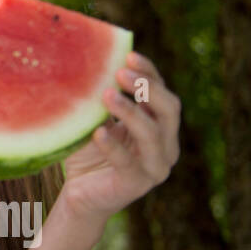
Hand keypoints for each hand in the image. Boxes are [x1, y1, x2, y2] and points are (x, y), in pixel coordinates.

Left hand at [59, 52, 181, 224]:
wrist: (80, 193)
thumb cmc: (89, 151)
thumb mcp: (96, 119)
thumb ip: (100, 97)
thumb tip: (89, 59)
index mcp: (160, 125)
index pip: (163, 93)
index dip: (150, 73)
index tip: (129, 56)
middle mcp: (166, 145)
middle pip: (170, 110)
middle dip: (147, 89)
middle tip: (120, 73)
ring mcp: (155, 167)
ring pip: (153, 135)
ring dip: (131, 112)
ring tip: (107, 96)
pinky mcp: (137, 185)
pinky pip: (129, 163)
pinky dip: (113, 146)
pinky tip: (98, 132)